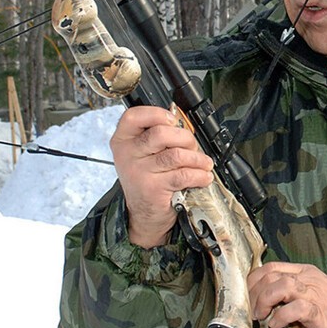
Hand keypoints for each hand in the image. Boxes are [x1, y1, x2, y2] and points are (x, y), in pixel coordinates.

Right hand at [110, 105, 213, 248]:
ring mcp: (138, 172)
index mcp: (122, 140)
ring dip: (197, 158)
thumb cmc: (148, 178)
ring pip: (176, 154)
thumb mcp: (143, 154)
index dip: (157, 114)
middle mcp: (127, 154)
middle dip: (185, 138)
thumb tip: (183, 124)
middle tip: (192, 147)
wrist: (143, 214)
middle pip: (161, 133)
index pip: (133, 116)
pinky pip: (183, 175)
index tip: (173, 119)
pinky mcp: (152, 188)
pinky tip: (203, 176)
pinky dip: (199, 175)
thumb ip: (157, 136)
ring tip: (203, 163)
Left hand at [247, 262, 326, 327]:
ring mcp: (314, 293)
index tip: (247, 297)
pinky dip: (280, 316)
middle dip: (253, 293)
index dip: (253, 281)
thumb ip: (293, 296)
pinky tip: (277, 325)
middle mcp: (308, 278)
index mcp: (306, 272)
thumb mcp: (314, 296)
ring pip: (279, 284)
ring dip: (263, 301)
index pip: (270, 267)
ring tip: (261, 316)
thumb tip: (269, 307)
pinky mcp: (320, 312)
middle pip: (270, 274)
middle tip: (252, 311)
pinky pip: (295, 308)